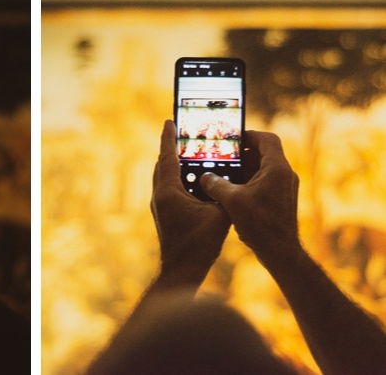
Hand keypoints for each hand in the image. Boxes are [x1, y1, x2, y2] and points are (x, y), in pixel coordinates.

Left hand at [151, 120, 229, 285]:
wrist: (182, 269)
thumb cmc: (199, 244)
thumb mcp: (219, 214)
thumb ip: (223, 193)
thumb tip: (230, 177)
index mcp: (168, 191)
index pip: (167, 156)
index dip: (169, 137)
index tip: (170, 121)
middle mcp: (159, 195)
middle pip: (163, 164)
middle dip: (172, 147)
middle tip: (184, 133)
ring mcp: (159, 205)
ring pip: (164, 176)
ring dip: (174, 163)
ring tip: (189, 153)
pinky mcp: (163, 213)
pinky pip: (168, 188)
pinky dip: (177, 178)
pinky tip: (193, 180)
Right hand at [199, 130, 300, 263]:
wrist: (280, 251)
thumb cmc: (260, 224)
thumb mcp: (232, 200)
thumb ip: (216, 184)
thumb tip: (205, 176)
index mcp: (276, 168)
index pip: (266, 139)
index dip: (249, 135)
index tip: (232, 138)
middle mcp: (284, 175)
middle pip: (263, 153)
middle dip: (242, 154)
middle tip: (223, 155)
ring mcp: (284, 188)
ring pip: (262, 169)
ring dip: (243, 169)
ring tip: (223, 173)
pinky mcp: (280, 200)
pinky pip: (263, 183)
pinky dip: (248, 182)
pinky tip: (231, 191)